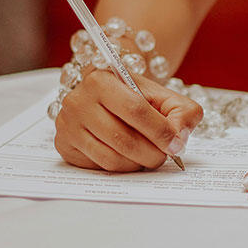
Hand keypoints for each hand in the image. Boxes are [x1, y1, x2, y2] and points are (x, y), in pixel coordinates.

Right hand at [54, 69, 202, 171]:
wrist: (110, 95)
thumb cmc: (138, 98)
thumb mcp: (164, 97)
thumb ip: (183, 112)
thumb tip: (179, 137)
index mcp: (101, 80)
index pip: (136, 110)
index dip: (161, 131)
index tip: (176, 145)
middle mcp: (78, 100)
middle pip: (123, 138)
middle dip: (152, 153)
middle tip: (165, 155)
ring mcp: (67, 124)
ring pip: (111, 158)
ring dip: (138, 163)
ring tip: (149, 156)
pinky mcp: (64, 145)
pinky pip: (99, 167)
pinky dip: (122, 167)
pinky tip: (130, 157)